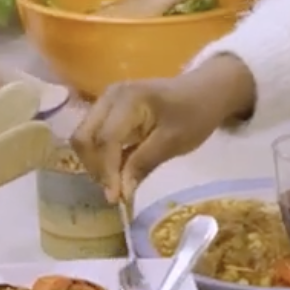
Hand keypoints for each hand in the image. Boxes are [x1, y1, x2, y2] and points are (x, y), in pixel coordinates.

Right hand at [71, 54, 258, 204]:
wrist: (205, 90)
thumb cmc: (194, 113)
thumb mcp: (173, 142)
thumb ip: (143, 164)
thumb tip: (120, 193)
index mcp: (128, 99)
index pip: (106, 140)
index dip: (107, 172)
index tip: (116, 198)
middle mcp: (109, 96)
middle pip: (84, 137)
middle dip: (95, 167)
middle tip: (115, 191)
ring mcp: (106, 101)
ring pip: (84, 137)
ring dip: (95, 163)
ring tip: (116, 183)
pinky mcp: (109, 109)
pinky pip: (94, 135)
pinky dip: (101, 155)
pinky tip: (117, 171)